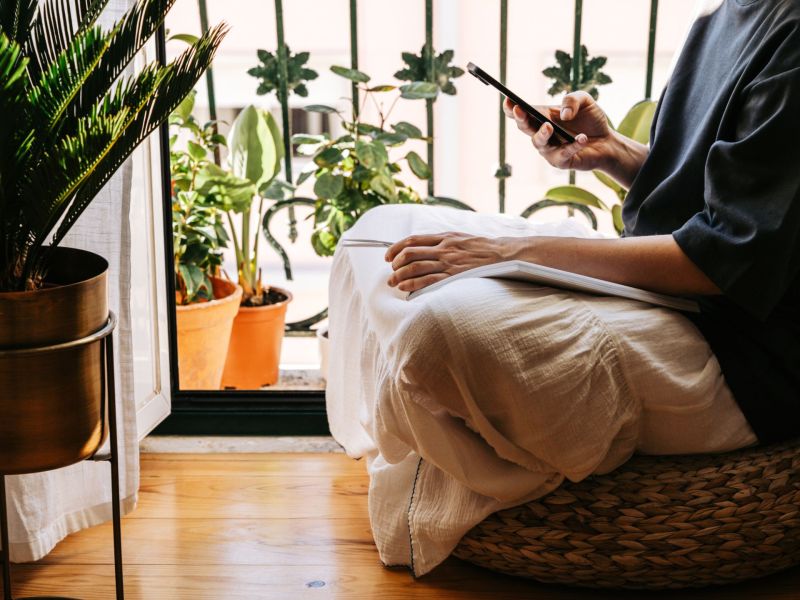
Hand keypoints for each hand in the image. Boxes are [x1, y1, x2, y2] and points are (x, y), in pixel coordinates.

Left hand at [385, 232, 507, 292]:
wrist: (505, 256)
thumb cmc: (483, 249)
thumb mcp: (461, 238)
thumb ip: (443, 242)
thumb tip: (424, 248)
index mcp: (445, 237)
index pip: (413, 240)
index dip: (396, 247)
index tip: (388, 256)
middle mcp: (444, 248)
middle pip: (410, 253)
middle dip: (395, 263)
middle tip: (390, 271)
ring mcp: (449, 263)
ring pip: (416, 267)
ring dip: (400, 275)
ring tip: (393, 282)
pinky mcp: (454, 276)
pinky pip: (428, 281)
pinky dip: (413, 284)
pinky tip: (405, 288)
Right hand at [503, 92, 648, 187]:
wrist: (607, 142)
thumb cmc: (591, 121)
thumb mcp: (585, 101)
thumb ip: (573, 99)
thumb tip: (564, 115)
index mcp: (543, 116)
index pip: (522, 112)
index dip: (512, 108)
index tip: (508, 100)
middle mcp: (542, 133)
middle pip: (525, 127)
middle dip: (520, 119)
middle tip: (519, 110)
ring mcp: (549, 149)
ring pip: (538, 143)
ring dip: (542, 134)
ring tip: (549, 126)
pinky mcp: (561, 161)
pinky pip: (563, 154)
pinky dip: (573, 146)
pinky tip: (582, 139)